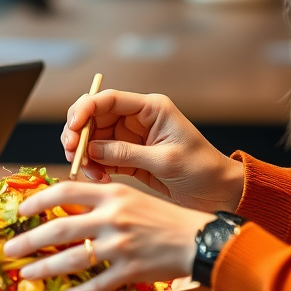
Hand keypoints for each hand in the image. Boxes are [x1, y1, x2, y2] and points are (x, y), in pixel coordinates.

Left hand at [3, 180, 214, 290]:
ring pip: (71, 259)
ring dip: (44, 269)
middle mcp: (113, 217)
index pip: (64, 191)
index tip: (21, 211)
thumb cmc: (164, 217)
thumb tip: (67, 201)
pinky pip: (97, 285)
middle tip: (10, 250)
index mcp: (112, 194)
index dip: (37, 201)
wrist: (197, 239)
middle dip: (29, 241)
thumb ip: (102, 198)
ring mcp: (120, 246)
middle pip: (59, 229)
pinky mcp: (130, 271)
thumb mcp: (132, 196)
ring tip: (27, 274)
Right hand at [62, 90, 243, 212]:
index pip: (108, 99)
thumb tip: (91, 148)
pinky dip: (94, 167)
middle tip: (72, 153)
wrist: (219, 191)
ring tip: (90, 173)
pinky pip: (101, 157)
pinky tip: (100, 178)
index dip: (85, 109)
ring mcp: (131, 138)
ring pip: (93, 138)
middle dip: (78, 134)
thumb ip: (126, 153)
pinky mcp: (128, 157)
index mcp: (150, 108)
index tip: (72, 128)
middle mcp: (137, 119)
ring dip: (85, 154)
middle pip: (94, 117)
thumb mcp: (165, 160)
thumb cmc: (201, 169)